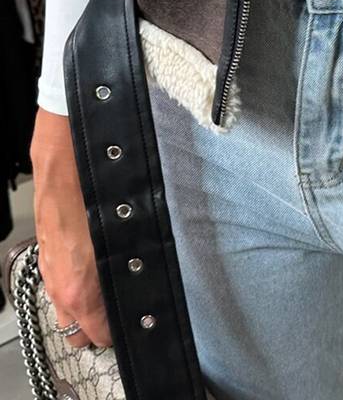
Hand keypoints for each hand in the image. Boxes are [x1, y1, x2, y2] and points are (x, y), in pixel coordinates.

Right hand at [30, 107, 112, 349]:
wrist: (67, 157)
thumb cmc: (99, 191)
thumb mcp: (127, 232)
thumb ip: (131, 266)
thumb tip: (147, 284)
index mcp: (80, 290)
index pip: (101, 335)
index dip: (120, 329)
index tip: (136, 319)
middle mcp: (60, 287)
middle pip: (78, 330)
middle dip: (100, 323)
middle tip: (124, 303)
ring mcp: (49, 270)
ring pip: (66, 307)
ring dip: (86, 302)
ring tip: (111, 282)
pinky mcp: (45, 252)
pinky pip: (59, 281)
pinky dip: (74, 281)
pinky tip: (93, 261)